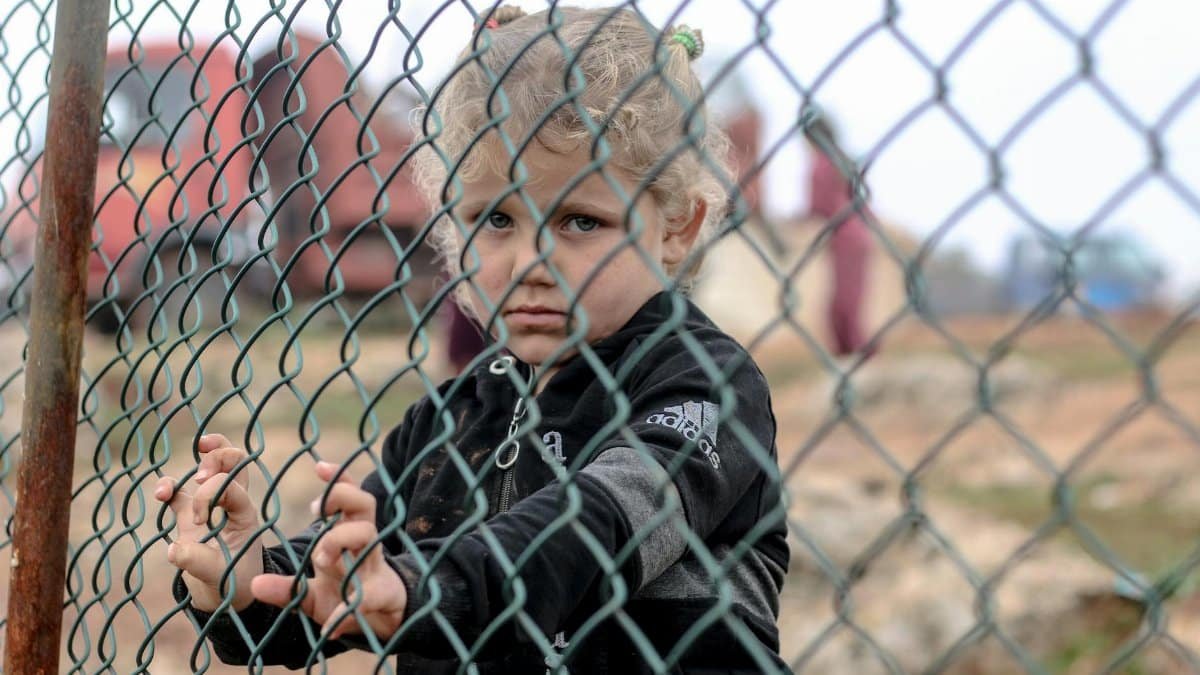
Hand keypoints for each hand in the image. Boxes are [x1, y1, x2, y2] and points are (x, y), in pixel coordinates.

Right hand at [155, 433, 263, 612]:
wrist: (226, 597)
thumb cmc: (232, 584)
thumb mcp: (220, 577)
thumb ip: (199, 562)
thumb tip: (174, 548)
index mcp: (244, 513)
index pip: (232, 485)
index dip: (211, 493)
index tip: (199, 521)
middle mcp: (230, 503)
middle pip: (234, 459)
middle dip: (216, 457)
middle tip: (200, 478)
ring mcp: (210, 506)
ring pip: (211, 464)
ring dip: (198, 461)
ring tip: (174, 485)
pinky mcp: (188, 515)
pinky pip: (179, 489)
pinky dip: (168, 485)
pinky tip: (160, 494)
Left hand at [251, 461, 407, 639]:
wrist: (381, 624)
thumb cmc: (345, 597)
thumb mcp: (311, 595)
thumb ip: (286, 588)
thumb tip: (254, 585)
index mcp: (348, 539)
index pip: (349, 498)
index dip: (339, 479)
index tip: (319, 466)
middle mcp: (364, 546)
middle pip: (365, 505)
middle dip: (342, 499)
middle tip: (317, 512)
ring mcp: (374, 567)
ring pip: (369, 536)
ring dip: (340, 539)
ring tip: (321, 557)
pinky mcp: (383, 595)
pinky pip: (368, 597)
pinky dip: (346, 612)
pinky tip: (329, 628)